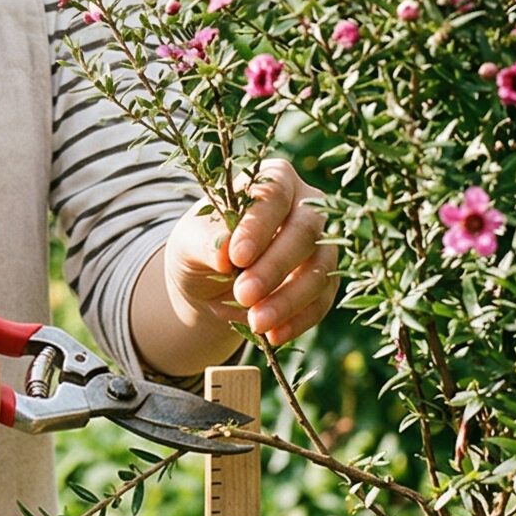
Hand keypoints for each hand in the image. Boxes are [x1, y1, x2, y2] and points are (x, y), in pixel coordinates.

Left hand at [163, 159, 339, 347]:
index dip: (258, 226)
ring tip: (257, 323)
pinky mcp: (325, 280)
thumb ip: (205, 242)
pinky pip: (322, 301)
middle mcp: (306, 205)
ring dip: (289, 299)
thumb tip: (224, 254)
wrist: (211, 283)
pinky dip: (299, 320)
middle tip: (244, 295)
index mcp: (273, 179)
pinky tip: (274, 335)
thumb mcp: (190, 241)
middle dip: (275, 267)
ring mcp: (322, 243)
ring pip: (320, 268)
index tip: (236, 257)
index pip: (273, 194)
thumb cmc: (202, 247)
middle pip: (305, 230)